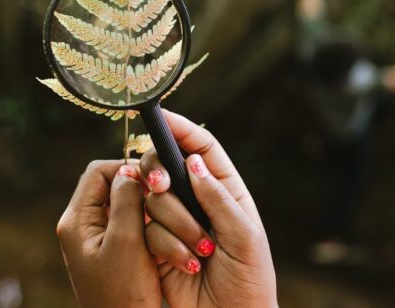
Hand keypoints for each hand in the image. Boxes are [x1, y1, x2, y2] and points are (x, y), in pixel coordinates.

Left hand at [56, 160, 160, 307]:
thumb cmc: (124, 293)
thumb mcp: (127, 241)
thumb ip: (126, 200)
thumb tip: (128, 169)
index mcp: (76, 220)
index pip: (98, 173)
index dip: (126, 169)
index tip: (153, 182)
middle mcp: (83, 226)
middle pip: (112, 187)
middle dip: (140, 190)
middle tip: (164, 198)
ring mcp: (97, 239)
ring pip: (125, 205)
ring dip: (147, 210)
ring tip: (166, 220)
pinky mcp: (112, 251)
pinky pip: (131, 224)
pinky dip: (149, 226)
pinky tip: (164, 237)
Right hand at [139, 110, 277, 307]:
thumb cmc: (249, 279)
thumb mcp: (244, 236)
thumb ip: (218, 198)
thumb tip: (192, 163)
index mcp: (225, 190)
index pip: (201, 147)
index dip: (181, 128)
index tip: (158, 116)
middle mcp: (196, 200)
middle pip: (165, 165)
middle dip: (159, 173)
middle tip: (160, 187)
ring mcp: (174, 221)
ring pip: (152, 198)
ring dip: (172, 221)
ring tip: (200, 249)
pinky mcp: (156, 244)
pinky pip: (145, 229)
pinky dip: (163, 244)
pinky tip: (187, 263)